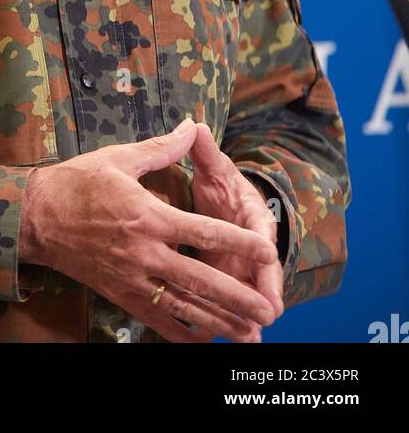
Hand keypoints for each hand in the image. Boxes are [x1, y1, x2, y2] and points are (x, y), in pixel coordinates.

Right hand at [20, 118, 279, 342]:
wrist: (36, 217)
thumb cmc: (78, 182)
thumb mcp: (120, 158)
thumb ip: (162, 148)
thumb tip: (191, 126)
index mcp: (149, 215)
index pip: (205, 231)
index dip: (239, 242)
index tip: (267, 251)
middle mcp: (145, 252)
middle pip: (201, 280)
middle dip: (238, 297)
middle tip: (268, 310)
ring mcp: (133, 278)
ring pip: (184, 307)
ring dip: (219, 321)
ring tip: (248, 333)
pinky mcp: (121, 295)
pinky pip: (158, 320)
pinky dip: (184, 333)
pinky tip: (206, 341)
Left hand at [189, 122, 283, 330]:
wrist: (224, 205)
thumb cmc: (220, 186)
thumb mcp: (215, 169)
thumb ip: (206, 153)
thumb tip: (196, 126)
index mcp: (251, 217)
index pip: (260, 232)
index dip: (263, 245)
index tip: (268, 258)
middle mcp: (251, 247)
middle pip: (260, 272)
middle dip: (263, 292)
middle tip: (268, 315)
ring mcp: (240, 268)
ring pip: (244, 293)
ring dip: (246, 314)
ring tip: (250, 339)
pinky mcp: (225, 281)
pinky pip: (224, 303)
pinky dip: (223, 320)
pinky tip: (216, 339)